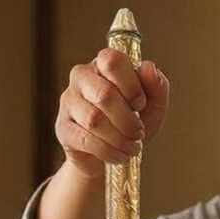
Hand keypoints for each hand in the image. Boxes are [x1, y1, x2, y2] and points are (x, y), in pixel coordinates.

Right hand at [56, 50, 169, 180]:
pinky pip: (86, 140)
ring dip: (119, 139)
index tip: (141, 105)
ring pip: (95, 119)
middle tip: (139, 133)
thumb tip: (149, 67)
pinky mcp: (63, 128)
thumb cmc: (130, 122)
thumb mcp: (151, 106)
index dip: (131, 86)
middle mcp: (81, 76)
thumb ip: (156, 86)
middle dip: (128, 120)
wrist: (109, 154)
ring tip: (132, 148)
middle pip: (104, 94)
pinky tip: (119, 156)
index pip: (112, 62)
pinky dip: (109, 152)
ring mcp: (69, 102)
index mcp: (103, 64)